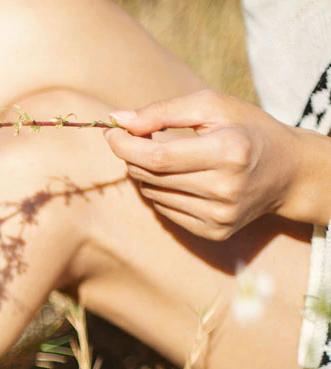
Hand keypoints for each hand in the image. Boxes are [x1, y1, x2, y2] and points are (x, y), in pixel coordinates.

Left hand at [104, 89, 317, 240]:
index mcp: (228, 151)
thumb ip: (162, 111)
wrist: (288, 171)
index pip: (157, 157)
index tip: (111, 133)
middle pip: (152, 176)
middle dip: (133, 156)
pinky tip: (180, 180)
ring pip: (153, 195)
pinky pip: (165, 211)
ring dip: (147, 175)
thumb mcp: (212, 107)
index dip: (126, 146)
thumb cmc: (245, 129)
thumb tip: (116, 120)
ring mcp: (220, 215)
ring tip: (169, 159)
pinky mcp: (215, 232)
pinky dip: (161, 193)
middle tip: (137, 140)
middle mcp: (225, 188)